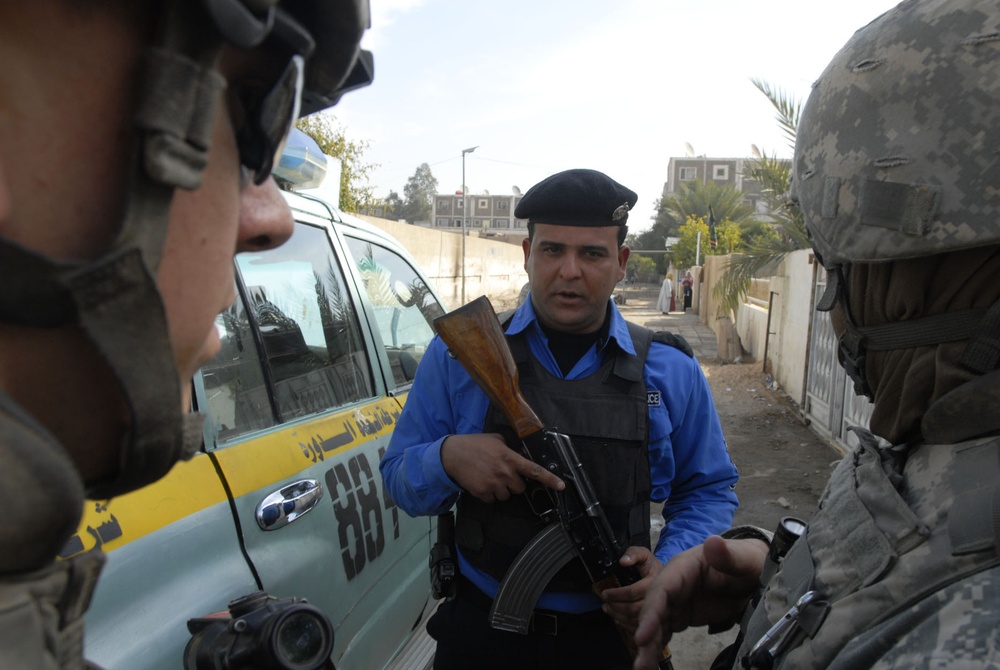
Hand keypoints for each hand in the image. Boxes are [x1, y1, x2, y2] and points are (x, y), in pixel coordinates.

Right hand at [440, 433, 563, 502]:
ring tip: (488, 477)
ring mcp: (493, 484)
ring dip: (500, 489)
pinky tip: (481, 482)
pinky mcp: (483, 492)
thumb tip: (516, 455)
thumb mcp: (495, 440)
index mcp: (509, 458)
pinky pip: (492, 499)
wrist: (452, 454)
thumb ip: (509, 448)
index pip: (533, 470)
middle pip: (519, 488)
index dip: (549, 479)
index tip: (561, 486)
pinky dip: (488, 494)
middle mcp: (504, 472)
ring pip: (506, 495)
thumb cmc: (474, 444)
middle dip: (512, 483)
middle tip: (501, 474)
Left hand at [600, 546, 662, 633]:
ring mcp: (661, 613)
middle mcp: (659, 599)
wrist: (667, 578)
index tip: (604, 593)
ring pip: (636, 621)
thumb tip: (623, 561)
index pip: (633, 592)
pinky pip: (641, 628)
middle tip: (605, 604)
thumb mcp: (643, 554)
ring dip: (618, 616)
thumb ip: (633, 554)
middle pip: (634, 609)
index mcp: (656, 582)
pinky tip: (618, 620)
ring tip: (608, 610)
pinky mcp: (659, 622)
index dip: (616, 594)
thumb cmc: (651, 567)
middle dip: (616, 607)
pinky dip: (627, 626)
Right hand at [632, 535, 767, 669]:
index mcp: (684, 566)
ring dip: (648, 646)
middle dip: (645, 635)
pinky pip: (665, 630)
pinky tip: (650, 662)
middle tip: (640, 663)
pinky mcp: (682, 614)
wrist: (754, 574)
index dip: (650, 612)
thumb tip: (713, 542)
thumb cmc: (748, 562)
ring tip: (643, 668)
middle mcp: (674, 584)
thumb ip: (728, 554)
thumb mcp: (744, 559)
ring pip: (657, 623)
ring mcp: (677, 600)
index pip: (662, 589)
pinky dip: (656, 647)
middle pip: (654, 609)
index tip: (642, 635)